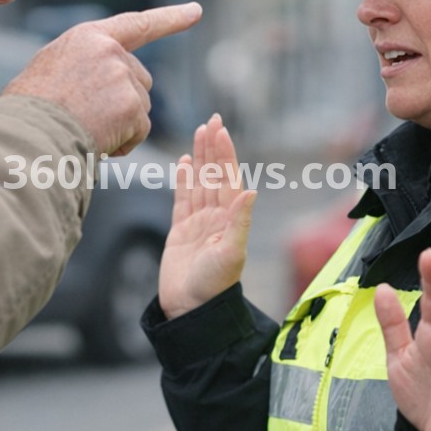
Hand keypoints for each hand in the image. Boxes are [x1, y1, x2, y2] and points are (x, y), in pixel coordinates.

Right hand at [3, 2, 201, 156]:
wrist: (26, 134)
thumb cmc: (27, 111)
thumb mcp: (51, 70)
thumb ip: (83, 66)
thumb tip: (99, 85)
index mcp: (88, 38)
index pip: (137, 24)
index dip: (169, 18)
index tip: (196, 11)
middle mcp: (110, 51)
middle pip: (140, 80)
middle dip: (125, 103)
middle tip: (89, 119)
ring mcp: (122, 77)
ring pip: (141, 107)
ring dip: (122, 125)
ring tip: (86, 129)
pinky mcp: (131, 105)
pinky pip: (140, 130)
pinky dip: (124, 143)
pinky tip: (97, 142)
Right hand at [158, 113, 256, 319]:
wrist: (191, 310)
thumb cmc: (214, 287)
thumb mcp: (231, 253)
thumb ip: (239, 221)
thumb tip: (250, 190)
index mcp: (230, 219)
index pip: (227, 178)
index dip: (224, 153)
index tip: (220, 130)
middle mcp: (216, 217)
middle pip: (214, 174)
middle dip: (213, 147)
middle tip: (212, 120)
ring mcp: (198, 223)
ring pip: (199, 182)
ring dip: (200, 157)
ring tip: (199, 133)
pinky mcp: (180, 231)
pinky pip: (182, 199)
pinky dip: (184, 180)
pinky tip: (185, 162)